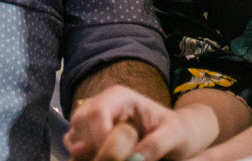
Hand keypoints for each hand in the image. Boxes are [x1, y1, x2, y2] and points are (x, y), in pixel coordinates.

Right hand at [66, 86, 218, 160]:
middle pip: (80, 121)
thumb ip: (156, 144)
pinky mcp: (91, 136)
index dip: (101, 138)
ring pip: (73, 134)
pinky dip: (82, 157)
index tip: (115, 160)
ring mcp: (94, 120)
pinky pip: (75, 146)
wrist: (177, 136)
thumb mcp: (174, 135)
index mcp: (120, 97)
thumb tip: (134, 159)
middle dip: (92, 147)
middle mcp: (102, 104)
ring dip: (85, 154)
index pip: (97, 113)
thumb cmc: (178, 131)